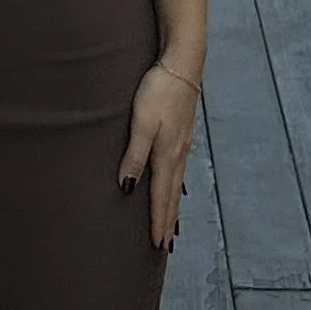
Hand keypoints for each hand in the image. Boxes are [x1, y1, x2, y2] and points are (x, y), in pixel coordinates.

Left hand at [118, 60, 199, 250]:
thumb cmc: (159, 90)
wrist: (182, 63)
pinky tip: (176, 187)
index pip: (161, 197)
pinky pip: (179, 170)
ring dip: (173, 207)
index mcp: (167, 155)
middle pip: (172, 196)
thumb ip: (134, 155)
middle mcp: (177, 154)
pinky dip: (176, 187)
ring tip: (172, 226)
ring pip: (176, 185)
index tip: (159, 245)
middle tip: (166, 246)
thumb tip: (128, 188)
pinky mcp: (181, 134)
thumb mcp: (142, 122)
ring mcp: (181, 144)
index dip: (159, 222)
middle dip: (169, 222)